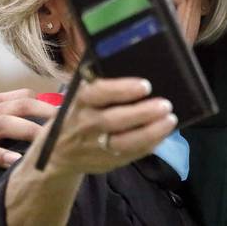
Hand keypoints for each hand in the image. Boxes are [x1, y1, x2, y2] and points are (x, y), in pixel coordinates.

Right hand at [2, 78, 176, 224]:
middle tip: (165, 104)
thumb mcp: (80, 95)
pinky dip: (149, 145)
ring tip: (170, 120)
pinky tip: (163, 134)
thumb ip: (100, 84)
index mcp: (80, 100)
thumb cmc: (78, 112)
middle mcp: (85, 123)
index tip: (145, 85)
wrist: (56, 153)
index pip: (98, 93)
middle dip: (142, 113)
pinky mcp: (105, 162)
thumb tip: (135, 64)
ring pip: (124, 143)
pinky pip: (130, 156)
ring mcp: (94, 146)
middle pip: (114, 120)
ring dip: (150, 132)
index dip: (122, 89)